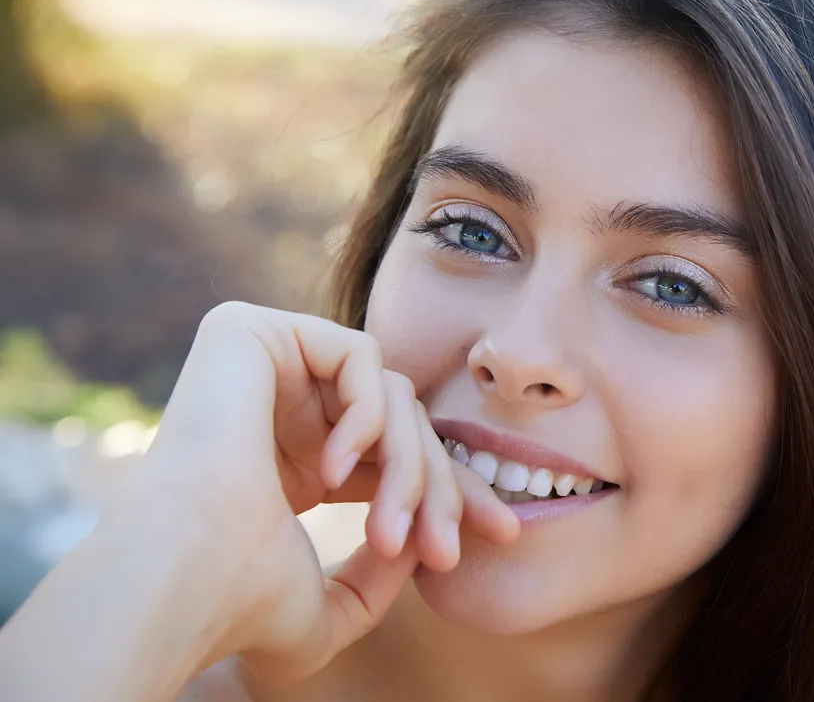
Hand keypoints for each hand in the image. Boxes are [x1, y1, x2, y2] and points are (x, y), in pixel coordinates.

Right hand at [114, 301, 517, 682]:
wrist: (183, 577)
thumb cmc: (241, 604)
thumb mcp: (330, 609)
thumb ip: (380, 578)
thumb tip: (423, 539)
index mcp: (296, 461)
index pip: (399, 454)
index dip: (454, 490)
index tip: (504, 533)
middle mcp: (282, 409)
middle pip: (406, 422)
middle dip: (442, 488)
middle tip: (447, 549)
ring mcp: (266, 368)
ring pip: (393, 394)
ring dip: (409, 468)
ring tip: (389, 534)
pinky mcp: (251, 331)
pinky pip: (359, 354)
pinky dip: (367, 415)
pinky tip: (334, 472)